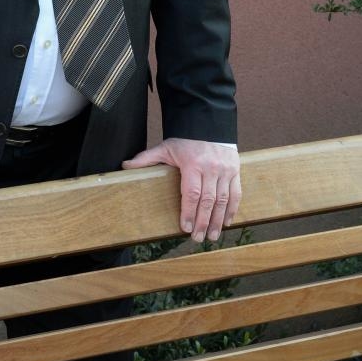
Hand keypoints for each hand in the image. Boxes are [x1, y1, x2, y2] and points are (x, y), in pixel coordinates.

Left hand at [123, 138, 240, 242]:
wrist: (209, 122)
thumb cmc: (185, 138)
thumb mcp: (165, 147)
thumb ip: (147, 158)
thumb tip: (125, 166)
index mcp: (193, 164)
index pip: (191, 193)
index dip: (188, 212)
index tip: (185, 228)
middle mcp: (211, 168)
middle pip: (208, 201)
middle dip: (202, 222)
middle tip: (197, 238)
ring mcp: (225, 170)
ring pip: (223, 200)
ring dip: (217, 221)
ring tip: (212, 236)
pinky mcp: (235, 170)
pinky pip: (236, 193)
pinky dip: (232, 209)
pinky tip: (226, 222)